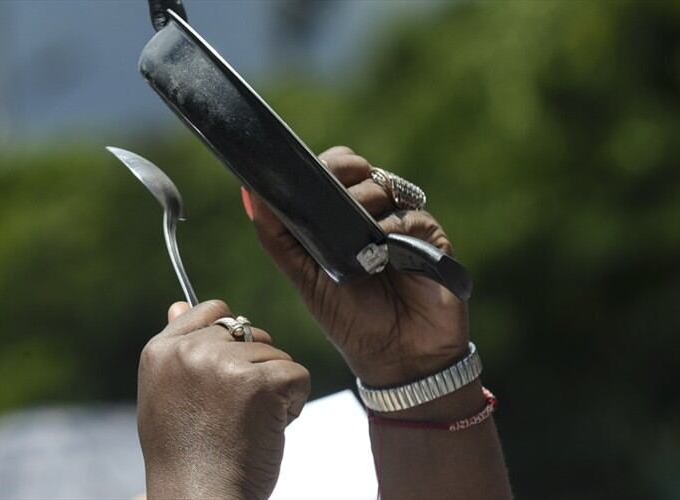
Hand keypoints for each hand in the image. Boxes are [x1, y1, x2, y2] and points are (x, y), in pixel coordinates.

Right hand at [137, 300, 310, 499]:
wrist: (199, 499)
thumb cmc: (185, 457)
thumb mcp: (163, 395)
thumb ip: (176, 349)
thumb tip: (177, 302)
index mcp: (161, 350)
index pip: (212, 311)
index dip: (230, 341)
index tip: (226, 378)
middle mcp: (190, 351)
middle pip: (248, 332)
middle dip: (253, 368)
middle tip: (233, 413)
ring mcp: (224, 364)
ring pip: (275, 355)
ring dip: (273, 389)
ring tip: (247, 425)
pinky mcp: (260, 382)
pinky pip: (297, 374)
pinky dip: (293, 404)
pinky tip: (268, 430)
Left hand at [243, 146, 467, 386]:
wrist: (395, 357)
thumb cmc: (348, 318)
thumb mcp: (303, 276)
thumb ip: (276, 236)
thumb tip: (249, 192)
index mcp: (339, 220)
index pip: (332, 171)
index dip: (325, 165)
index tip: (313, 171)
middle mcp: (371, 215)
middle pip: (359, 170)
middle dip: (345, 172)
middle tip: (338, 190)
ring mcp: (402, 224)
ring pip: (385, 186)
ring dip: (367, 201)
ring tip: (359, 235)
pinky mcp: (431, 238)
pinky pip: (413, 215)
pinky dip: (395, 226)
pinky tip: (384, 247)